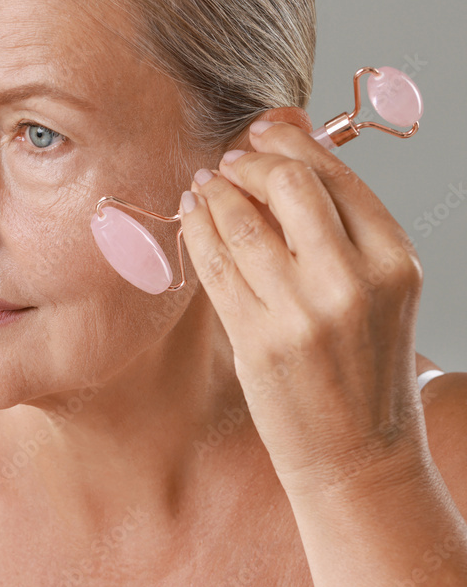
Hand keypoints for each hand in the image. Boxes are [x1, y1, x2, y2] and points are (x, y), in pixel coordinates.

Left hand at [178, 119, 427, 498]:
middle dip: (248, 162)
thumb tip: (290, 145)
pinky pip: (214, 264)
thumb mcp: (378, 289)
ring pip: (241, 221)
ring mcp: (302, 312)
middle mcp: (352, 281)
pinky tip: (192, 216)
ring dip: (213, 192)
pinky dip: (196, 229)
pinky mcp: (257, 339)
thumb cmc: (364, 365)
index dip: (288, 144)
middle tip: (228, 162)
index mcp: (394, 261)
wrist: (358, 453)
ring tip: (204, 185)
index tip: (262, 132)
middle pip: (286, 185)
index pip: (334, 176)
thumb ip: (340, 224)